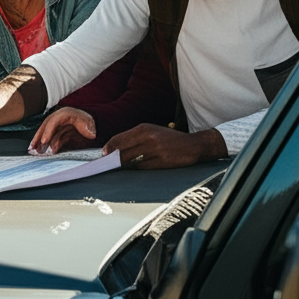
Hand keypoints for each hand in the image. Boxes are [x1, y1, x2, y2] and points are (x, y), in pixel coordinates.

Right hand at [29, 107, 95, 153]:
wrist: (93, 123)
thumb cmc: (90, 122)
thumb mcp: (90, 122)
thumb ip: (88, 127)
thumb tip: (91, 134)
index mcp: (64, 114)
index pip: (53, 122)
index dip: (48, 131)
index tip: (44, 141)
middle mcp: (58, 119)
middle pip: (45, 127)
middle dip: (38, 137)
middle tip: (33, 147)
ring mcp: (58, 126)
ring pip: (46, 133)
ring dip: (39, 142)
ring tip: (33, 151)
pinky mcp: (59, 133)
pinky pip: (51, 139)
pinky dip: (46, 145)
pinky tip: (42, 151)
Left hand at [103, 124, 227, 168]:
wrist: (194, 145)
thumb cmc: (170, 139)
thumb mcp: (152, 132)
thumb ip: (135, 138)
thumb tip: (115, 148)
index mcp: (144, 128)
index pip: (119, 138)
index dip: (109, 148)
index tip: (103, 154)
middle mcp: (148, 137)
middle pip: (122, 151)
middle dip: (113, 159)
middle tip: (107, 165)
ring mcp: (155, 149)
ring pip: (131, 160)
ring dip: (123, 166)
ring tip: (119, 168)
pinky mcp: (162, 161)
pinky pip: (143, 168)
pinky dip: (136, 169)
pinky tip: (135, 170)